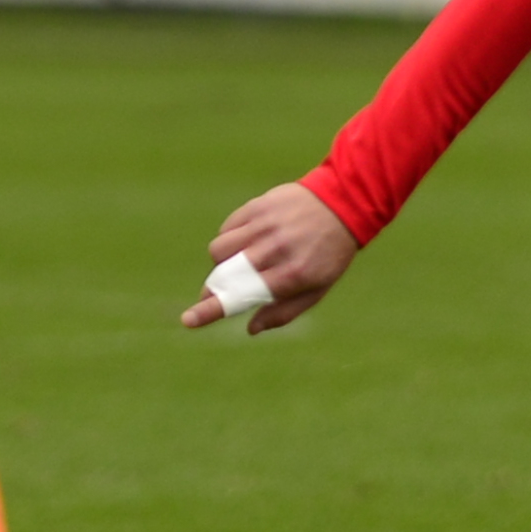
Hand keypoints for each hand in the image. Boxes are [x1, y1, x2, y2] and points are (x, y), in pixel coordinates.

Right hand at [181, 179, 356, 332]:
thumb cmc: (329, 253)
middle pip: (224, 273)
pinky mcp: (257, 206)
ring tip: (240, 262)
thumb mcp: (318, 288)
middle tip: (215, 293)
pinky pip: (227, 228)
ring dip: (221, 262)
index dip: (212, 310)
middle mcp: (275, 249)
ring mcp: (265, 225)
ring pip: (219, 249)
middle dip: (213, 288)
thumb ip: (284, 312)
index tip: (188, 320)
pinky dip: (229, 239)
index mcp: (292, 275)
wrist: (342, 203)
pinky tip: (248, 240)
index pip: (245, 296)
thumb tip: (250, 328)